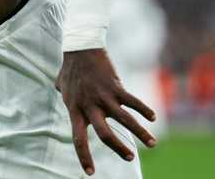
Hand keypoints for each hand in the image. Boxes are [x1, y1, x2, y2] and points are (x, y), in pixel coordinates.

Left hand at [56, 49, 157, 175]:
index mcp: (75, 109)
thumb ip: (65, 95)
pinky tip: (153, 118)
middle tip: (129, 157)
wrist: (80, 48)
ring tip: (152, 144)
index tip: (90, 172)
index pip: (78, 138)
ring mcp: (103, 96)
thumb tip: (61, 93)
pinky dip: (144, 110)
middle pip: (104, 134)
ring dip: (140, 133)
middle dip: (118, 148)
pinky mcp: (116, 86)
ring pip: (124, 120)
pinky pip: (132, 101)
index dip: (84, 156)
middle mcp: (89, 106)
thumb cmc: (70, 68)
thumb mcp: (62, 86)